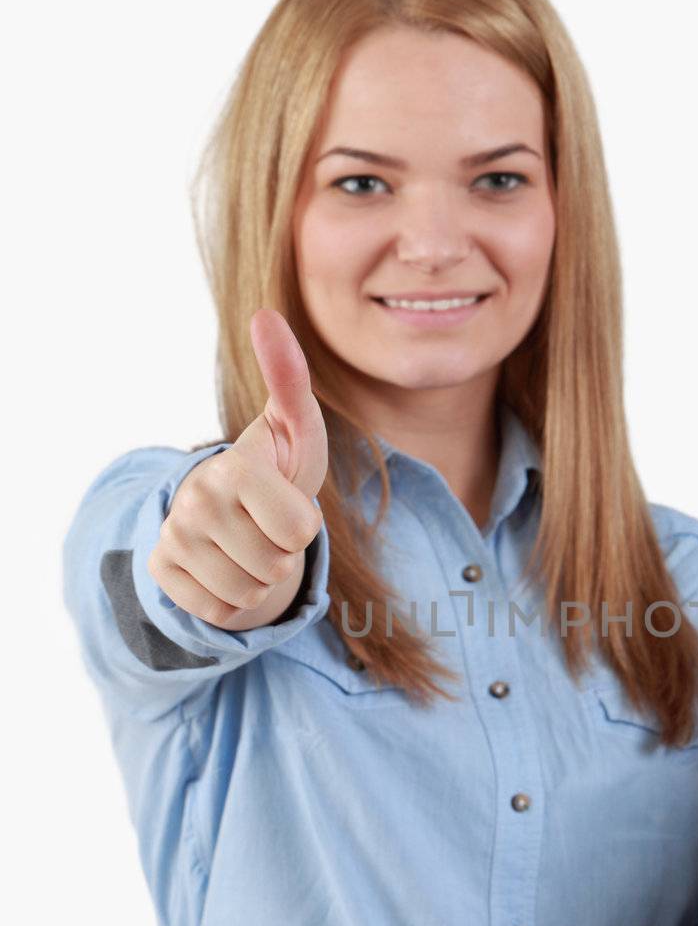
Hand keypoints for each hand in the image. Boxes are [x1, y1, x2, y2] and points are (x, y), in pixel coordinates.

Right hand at [147, 309, 327, 629]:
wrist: (231, 508)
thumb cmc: (276, 466)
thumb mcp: (295, 426)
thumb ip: (288, 376)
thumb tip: (265, 314)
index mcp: (233, 467)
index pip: (300, 530)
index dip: (305, 523)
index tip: (287, 500)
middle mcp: (194, 502)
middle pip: (276, 566)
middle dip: (283, 552)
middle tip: (268, 526)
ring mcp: (174, 539)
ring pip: (249, 593)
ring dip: (260, 577)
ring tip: (250, 544)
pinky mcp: (163, 573)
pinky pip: (221, 611)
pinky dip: (232, 598)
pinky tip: (224, 565)